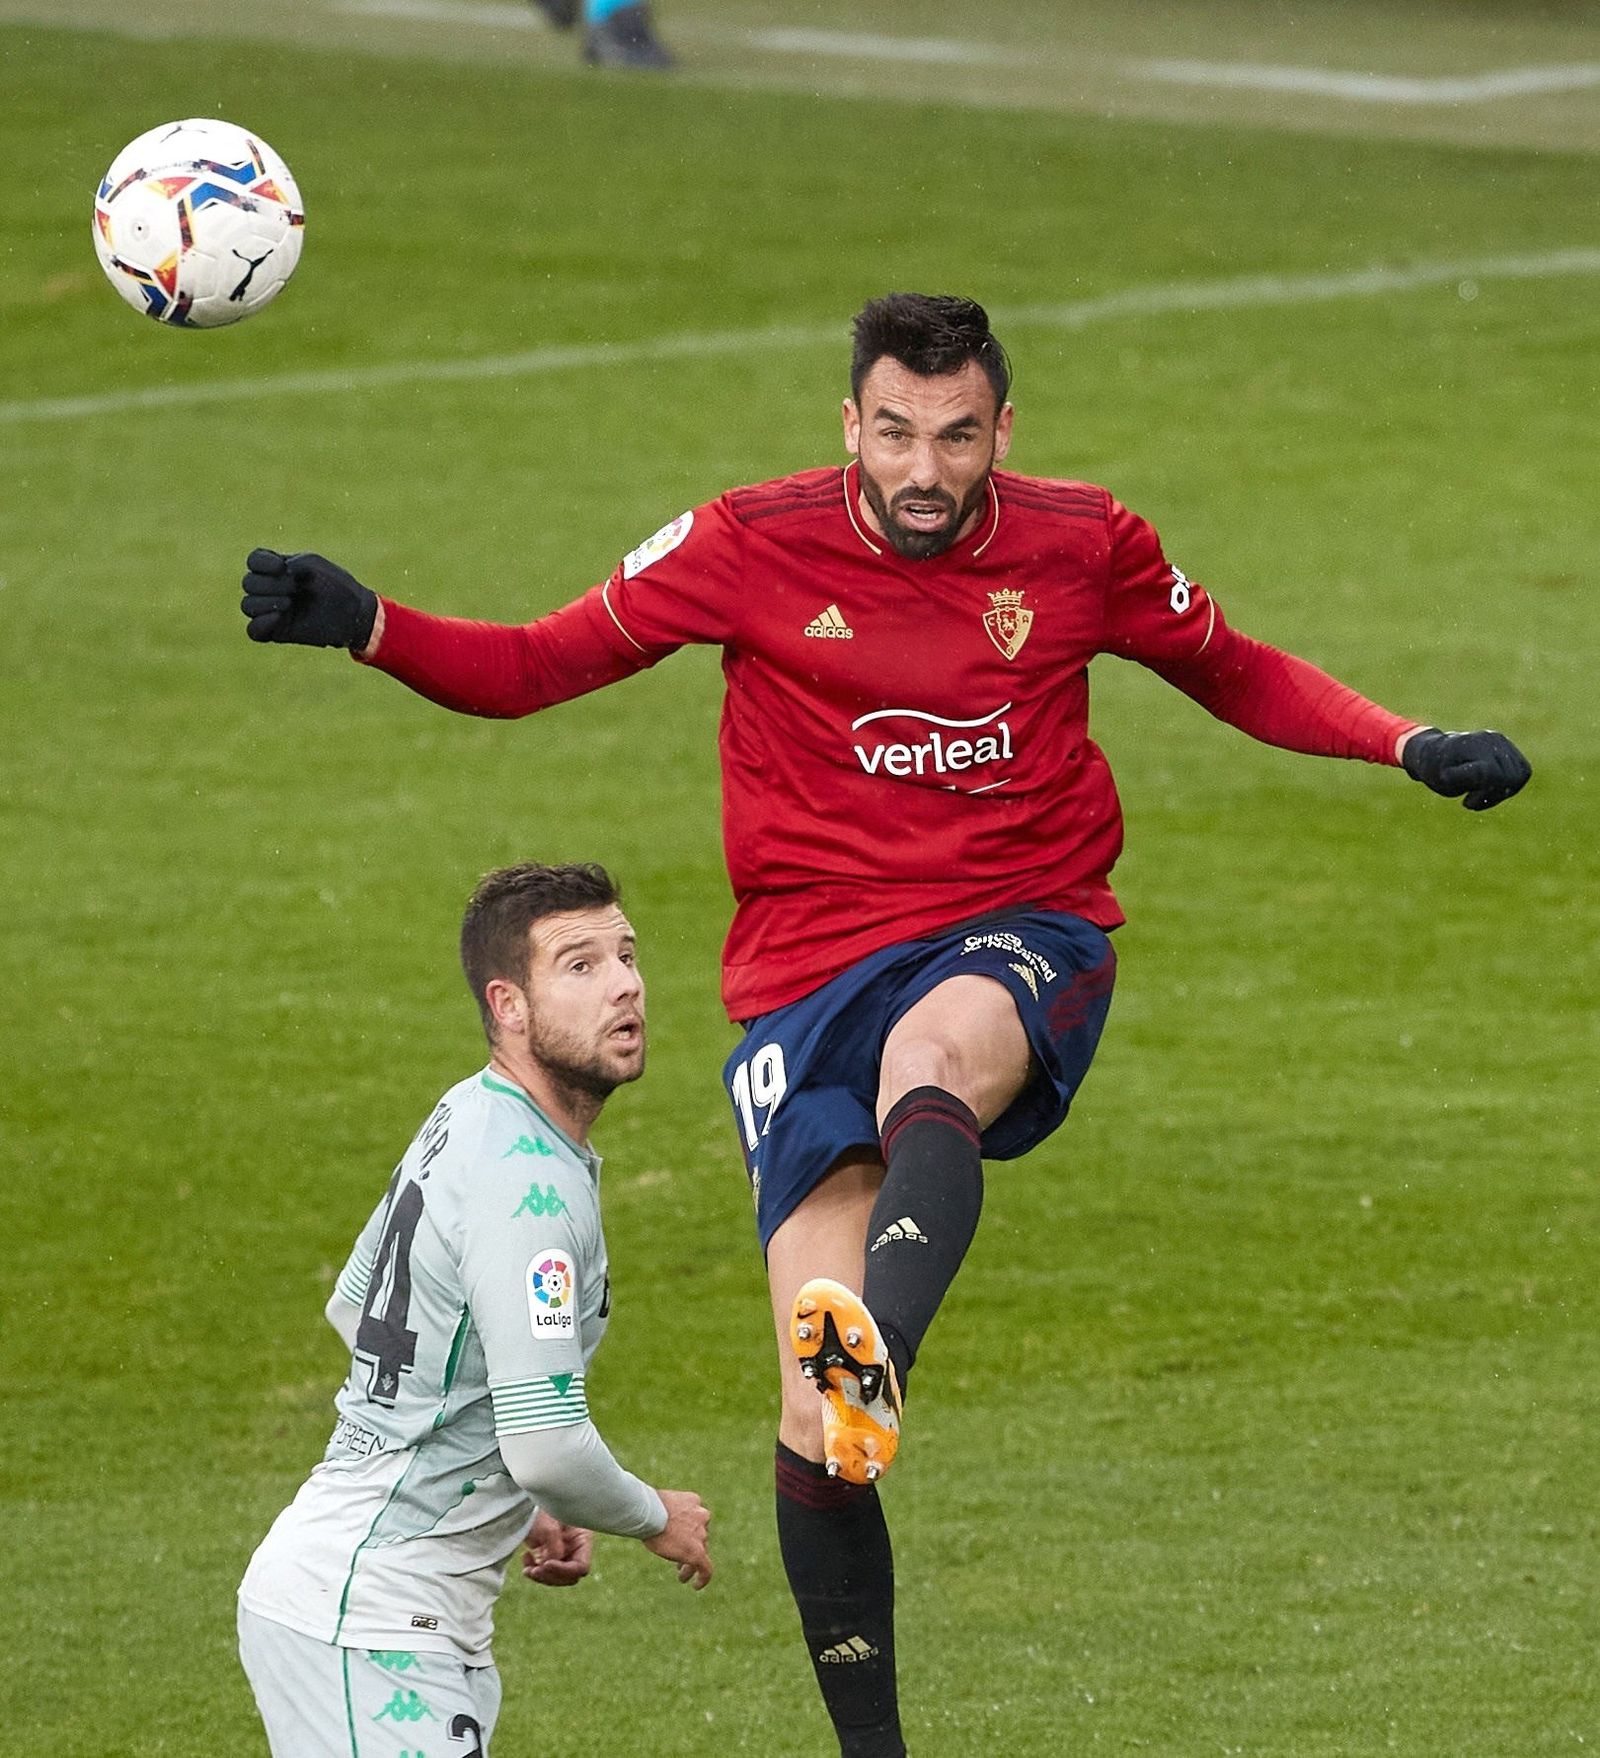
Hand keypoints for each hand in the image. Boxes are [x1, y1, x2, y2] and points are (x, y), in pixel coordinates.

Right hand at [241, 548, 378, 648]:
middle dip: (269, 584)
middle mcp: (270, 589)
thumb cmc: (336, 585)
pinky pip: (252, 631)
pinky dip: (260, 623)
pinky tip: (278, 617)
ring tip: (290, 603)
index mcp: (277, 569)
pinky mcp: (276, 632)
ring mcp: (271, 611)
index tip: (282, 567)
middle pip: (248, 583)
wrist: (353, 613)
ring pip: (247, 606)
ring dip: (266, 602)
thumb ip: (291, 563)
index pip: (253, 561)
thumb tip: (273, 575)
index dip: (261, 563)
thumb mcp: (314, 564)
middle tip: (295, 588)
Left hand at [521, 1511, 592, 1587]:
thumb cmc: (541, 1505)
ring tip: (527, 1567)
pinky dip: (533, 1570)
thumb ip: (554, 1544)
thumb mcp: (549, 1522)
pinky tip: (525, 1558)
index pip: (581, 1566)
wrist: (528, 1496)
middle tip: (535, 1569)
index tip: (546, 1563)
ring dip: (541, 1576)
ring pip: (555, 1577)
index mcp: (581, 1538)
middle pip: (569, 1576)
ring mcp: (561, 1552)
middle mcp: (574, 1548)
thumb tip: (552, 1562)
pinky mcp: (548, 1554)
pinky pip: (544, 1572)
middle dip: (551, 1576)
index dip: (565, 1570)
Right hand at [643, 1489, 711, 1589]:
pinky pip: (706, 1569)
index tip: (681, 1541)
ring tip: (682, 1576)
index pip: (695, 1519)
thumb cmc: (645, 1507)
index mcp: (693, 1501)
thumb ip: (663, 1511)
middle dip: (690, 1548)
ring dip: (691, 1564)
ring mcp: (701, 1534)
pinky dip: (703, 1578)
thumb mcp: (657, 1504)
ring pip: (701, 1552)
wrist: (648, 1512)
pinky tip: (696, 1586)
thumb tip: (650, 1517)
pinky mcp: (698, 1552)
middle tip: (679, 1562)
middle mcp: (701, 1516)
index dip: (689, 1533)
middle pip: (699, 1536)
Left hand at [1400, 727, 1530, 810]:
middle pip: (1508, 778)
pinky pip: (1522, 773)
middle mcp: (1491, 739)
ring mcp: (1503, 742)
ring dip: (1499, 794)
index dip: (1481, 794)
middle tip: (1470, 801)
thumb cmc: (1434, 768)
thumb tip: (1483, 771)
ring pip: (1518, 777)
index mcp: (1470, 745)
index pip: (1490, 774)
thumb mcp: (1440, 778)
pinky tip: (1487, 791)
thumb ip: (1460, 777)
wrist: (1436, 753)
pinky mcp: (1511, 750)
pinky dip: (1506, 788)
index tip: (1465, 803)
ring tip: (1477, 796)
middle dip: (1491, 796)